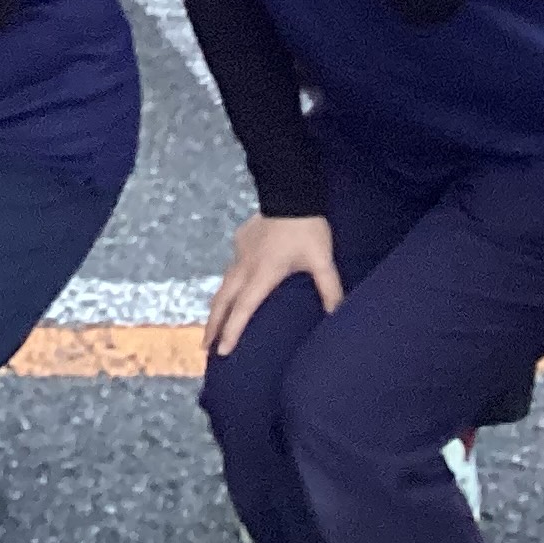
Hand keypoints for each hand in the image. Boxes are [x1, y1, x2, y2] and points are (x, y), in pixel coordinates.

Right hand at [209, 211, 341, 355]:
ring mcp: (240, 252)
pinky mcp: (240, 240)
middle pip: (223, 300)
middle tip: (204, 347)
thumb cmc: (306, 229)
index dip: (231, 331)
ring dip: (217, 306)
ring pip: (223, 284)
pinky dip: (227, 284)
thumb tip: (339, 317)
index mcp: (262, 274)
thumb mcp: (322, 261)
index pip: (243, 309)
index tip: (221, 351)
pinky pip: (231, 267)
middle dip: (213, 325)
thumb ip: (330, 289)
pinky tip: (232, 287)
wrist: (289, 191)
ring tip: (212, 324)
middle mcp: (245, 266)